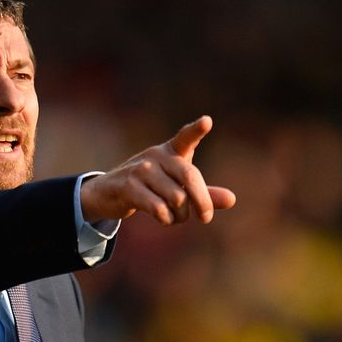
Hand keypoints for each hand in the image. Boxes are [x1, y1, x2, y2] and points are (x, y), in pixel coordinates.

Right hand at [80, 116, 235, 224]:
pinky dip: (166, 219)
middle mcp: (156, 156)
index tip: (207, 121)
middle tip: (205, 218)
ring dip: (180, 216)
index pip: (185, 137)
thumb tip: (232, 199)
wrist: (109, 192)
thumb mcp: (178, 187)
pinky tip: (163, 219)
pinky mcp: (129, 186)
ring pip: (176, 198)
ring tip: (174, 217)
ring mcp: (141, 170)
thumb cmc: (150, 187)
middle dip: (203, 201)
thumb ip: (203, 193)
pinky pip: (158, 208)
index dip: (196, 130)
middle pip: (190, 177)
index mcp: (171, 151)